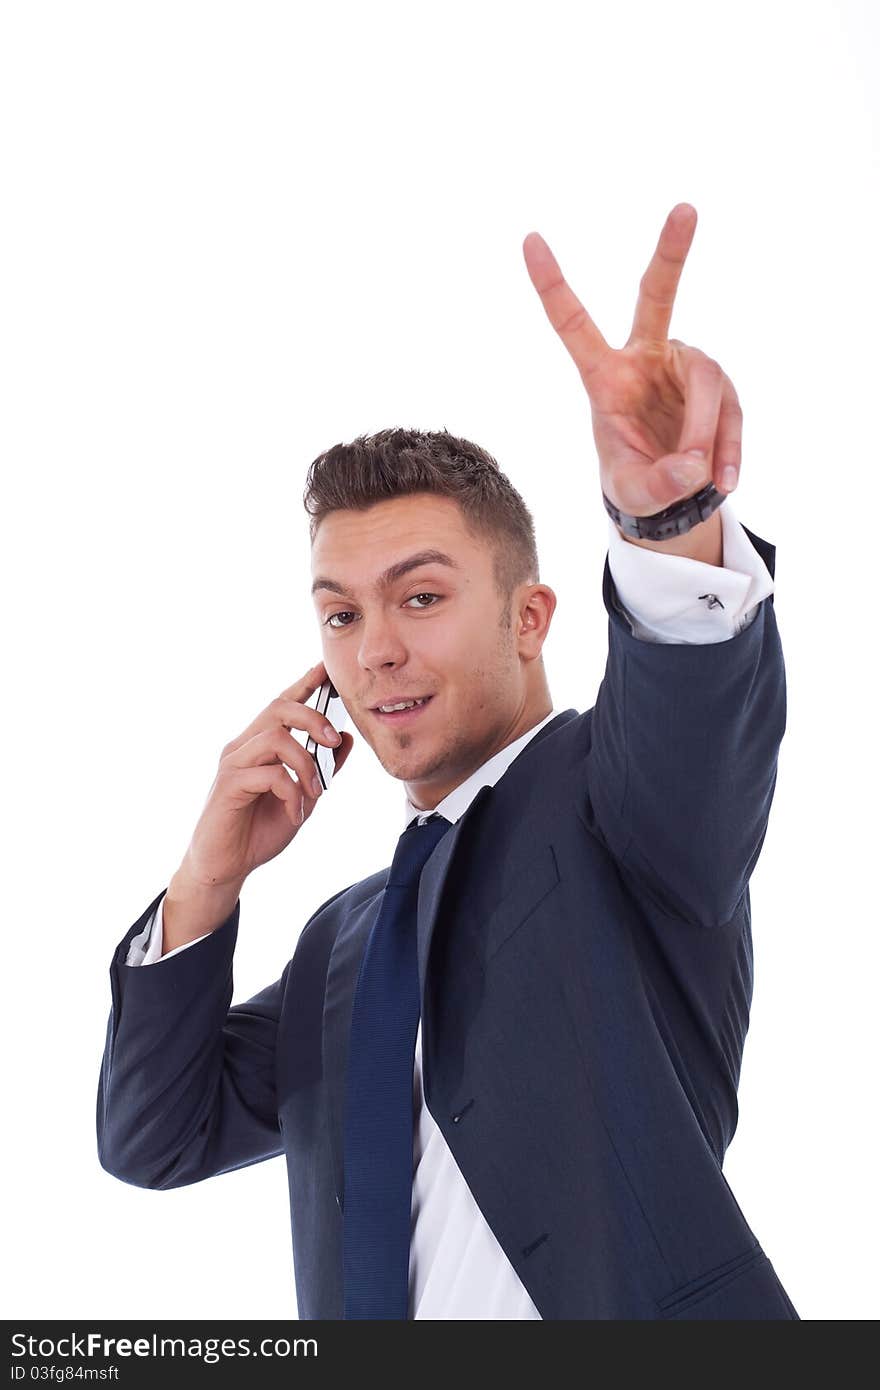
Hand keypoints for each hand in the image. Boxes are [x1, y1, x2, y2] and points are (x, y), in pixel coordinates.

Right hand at [176, 660, 354, 892]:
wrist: (227, 865)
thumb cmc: (259, 829)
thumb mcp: (304, 796)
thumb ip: (322, 768)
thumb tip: (345, 738)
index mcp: (260, 745)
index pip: (283, 704)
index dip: (304, 683)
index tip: (325, 668)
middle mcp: (244, 746)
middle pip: (278, 708)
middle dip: (313, 717)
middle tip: (332, 740)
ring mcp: (233, 763)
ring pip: (275, 737)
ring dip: (305, 763)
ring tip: (315, 793)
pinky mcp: (228, 785)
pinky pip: (269, 774)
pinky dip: (292, 792)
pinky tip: (296, 814)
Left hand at [522, 203, 740, 516]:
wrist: (671, 496)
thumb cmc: (636, 483)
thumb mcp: (634, 494)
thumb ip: (656, 484)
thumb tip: (691, 467)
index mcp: (605, 378)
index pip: (574, 325)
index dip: (552, 285)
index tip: (529, 239)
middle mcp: (646, 359)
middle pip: (658, 298)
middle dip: (671, 254)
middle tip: (686, 208)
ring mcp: (685, 368)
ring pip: (709, 378)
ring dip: (709, 429)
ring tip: (704, 478)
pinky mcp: (720, 388)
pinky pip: (732, 410)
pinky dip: (731, 447)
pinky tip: (724, 481)